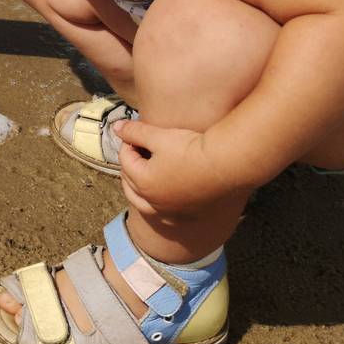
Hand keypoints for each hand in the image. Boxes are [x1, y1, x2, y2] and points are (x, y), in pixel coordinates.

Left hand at [114, 120, 242, 220]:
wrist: (227, 164)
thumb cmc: (192, 148)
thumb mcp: (160, 136)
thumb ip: (136, 132)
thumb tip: (116, 127)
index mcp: (142, 182)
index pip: (126, 160)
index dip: (128, 143)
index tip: (134, 133)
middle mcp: (153, 202)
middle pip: (131, 182)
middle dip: (129, 166)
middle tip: (134, 153)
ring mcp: (170, 212)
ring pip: (144, 203)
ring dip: (138, 190)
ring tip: (140, 178)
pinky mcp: (187, 216)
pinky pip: (164, 214)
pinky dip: (157, 205)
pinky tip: (162, 197)